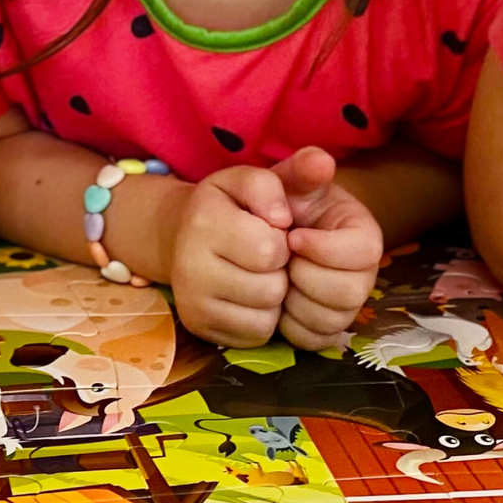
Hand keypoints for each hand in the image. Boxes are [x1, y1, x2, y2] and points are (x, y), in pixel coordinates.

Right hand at [163, 166, 295, 347]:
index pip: (270, 250)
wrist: (180, 235)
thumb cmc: (229, 205)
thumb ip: (295, 168)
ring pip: (265, 318)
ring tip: (258, 275)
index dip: (281, 242)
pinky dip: (262, 318)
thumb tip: (322, 167)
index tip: (271, 233)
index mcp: (204, 220)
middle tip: (265, 257)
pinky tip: (249, 296)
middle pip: (271, 289)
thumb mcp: (256, 179)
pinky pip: (254, 335)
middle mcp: (189, 266)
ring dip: (273, 297)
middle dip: (280, 272)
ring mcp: (192, 302)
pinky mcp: (199, 327)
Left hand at [271, 147, 384, 351]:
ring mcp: (346, 306)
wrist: (268, 234)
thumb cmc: (286, 204)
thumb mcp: (292, 180)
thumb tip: (321, 161)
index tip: (292, 237)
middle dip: (306, 276)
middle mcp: (363, 275)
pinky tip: (277, 301)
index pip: (363, 252)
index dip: (324, 248)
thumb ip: (304, 167)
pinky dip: (289, 324)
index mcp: (365, 236)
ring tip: (279, 276)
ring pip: (329, 320)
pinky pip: (312, 340)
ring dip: (295, 300)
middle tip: (282, 260)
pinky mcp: (325, 329)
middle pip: (348, 293)